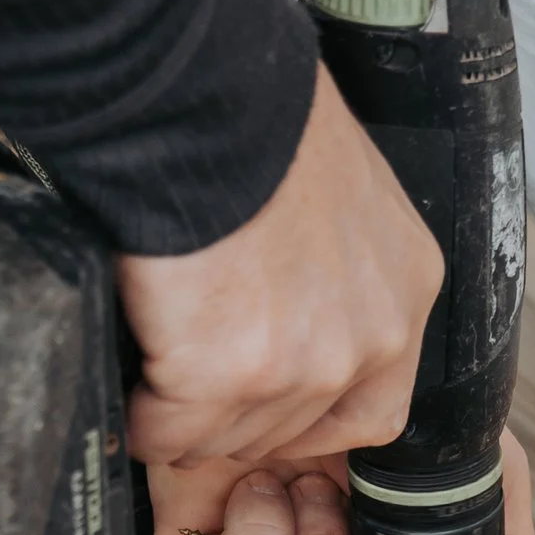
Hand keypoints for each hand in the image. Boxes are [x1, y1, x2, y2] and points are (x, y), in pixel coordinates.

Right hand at [119, 62, 442, 470]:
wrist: (204, 96)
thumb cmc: (257, 115)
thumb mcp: (341, 186)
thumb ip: (329, 259)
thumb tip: (283, 294)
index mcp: (405, 286)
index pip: (376, 406)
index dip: (311, 418)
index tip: (268, 408)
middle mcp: (368, 336)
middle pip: (295, 429)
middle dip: (239, 419)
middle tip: (193, 397)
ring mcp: (302, 364)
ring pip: (230, 438)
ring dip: (185, 422)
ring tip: (153, 386)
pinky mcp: (225, 374)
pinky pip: (168, 432)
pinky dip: (141, 421)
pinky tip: (129, 390)